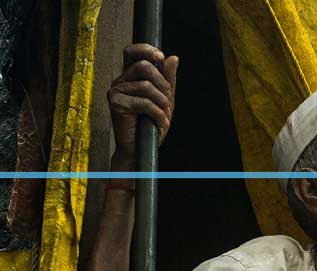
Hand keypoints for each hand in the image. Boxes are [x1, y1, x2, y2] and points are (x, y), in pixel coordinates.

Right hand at [108, 43, 178, 161]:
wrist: (141, 147)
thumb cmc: (152, 123)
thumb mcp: (165, 99)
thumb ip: (168, 79)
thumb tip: (173, 57)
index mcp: (130, 76)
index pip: (132, 52)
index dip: (146, 50)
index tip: (161, 57)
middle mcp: (120, 81)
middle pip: (144, 67)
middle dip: (164, 85)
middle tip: (168, 103)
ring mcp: (115, 91)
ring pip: (146, 85)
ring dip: (162, 103)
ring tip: (165, 116)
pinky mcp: (115, 104)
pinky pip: (144, 102)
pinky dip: (158, 114)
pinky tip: (160, 123)